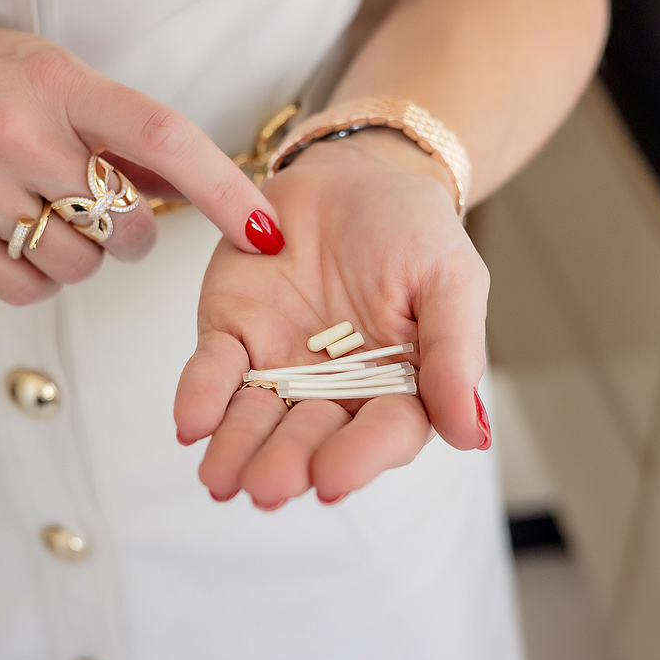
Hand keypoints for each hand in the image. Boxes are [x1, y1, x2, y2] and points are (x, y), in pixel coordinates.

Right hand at [0, 0, 282, 302]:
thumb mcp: (36, 67)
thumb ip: (105, 125)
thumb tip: (174, 183)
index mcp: (55, 81)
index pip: (163, 137)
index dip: (224, 189)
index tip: (265, 229)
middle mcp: (15, 131)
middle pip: (126, 226)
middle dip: (133, 233)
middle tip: (102, 209)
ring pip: (78, 265)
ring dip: (80, 256)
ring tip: (41, 215)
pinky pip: (23, 288)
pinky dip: (35, 276)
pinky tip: (14, 239)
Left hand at [174, 129, 490, 508]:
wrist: (354, 172)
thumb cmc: (414, 229)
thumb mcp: (451, 279)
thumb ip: (455, 353)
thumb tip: (469, 435)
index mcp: (398, 389)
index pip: (383, 432)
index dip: (359, 459)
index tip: (332, 481)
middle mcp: (335, 391)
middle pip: (312, 434)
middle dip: (288, 461)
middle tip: (267, 487)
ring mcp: (279, 365)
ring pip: (256, 416)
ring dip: (237, 447)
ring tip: (222, 476)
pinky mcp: (232, 333)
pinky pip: (214, 369)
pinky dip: (200, 395)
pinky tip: (189, 423)